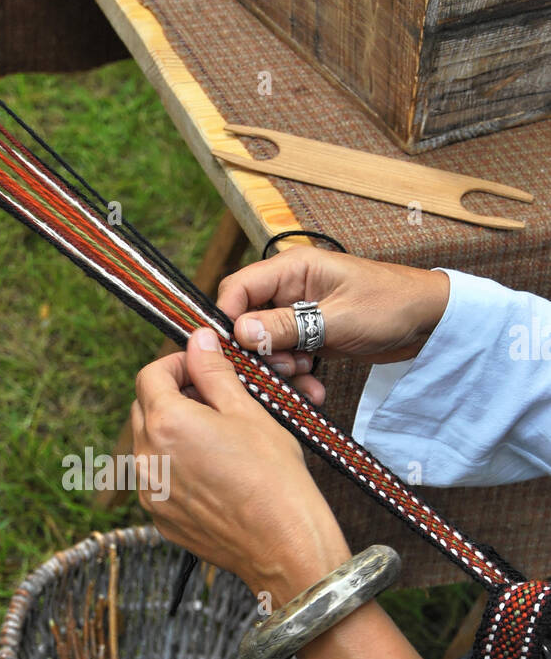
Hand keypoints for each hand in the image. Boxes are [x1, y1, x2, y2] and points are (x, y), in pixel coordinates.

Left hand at [130, 327, 350, 605]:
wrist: (284, 545)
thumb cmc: (274, 478)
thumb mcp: (248, 412)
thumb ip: (214, 372)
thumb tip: (198, 340)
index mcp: (166, 423)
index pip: (149, 375)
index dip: (175, 364)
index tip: (199, 366)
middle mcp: (147, 458)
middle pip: (143, 409)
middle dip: (171, 396)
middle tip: (212, 398)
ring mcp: (149, 493)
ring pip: (149, 446)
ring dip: (172, 432)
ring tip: (215, 437)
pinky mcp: (159, 519)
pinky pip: (157, 480)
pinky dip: (176, 467)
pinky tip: (213, 471)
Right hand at [218, 247, 449, 405]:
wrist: (430, 321)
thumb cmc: (391, 305)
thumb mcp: (337, 318)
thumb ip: (287, 326)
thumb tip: (240, 333)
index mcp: (292, 268)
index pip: (237, 289)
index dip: (228, 321)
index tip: (233, 353)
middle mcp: (289, 288)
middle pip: (247, 321)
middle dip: (258, 352)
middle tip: (282, 370)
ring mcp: (299, 313)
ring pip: (266, 345)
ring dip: (280, 369)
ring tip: (305, 378)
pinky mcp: (310, 336)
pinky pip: (288, 358)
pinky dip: (296, 376)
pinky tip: (313, 390)